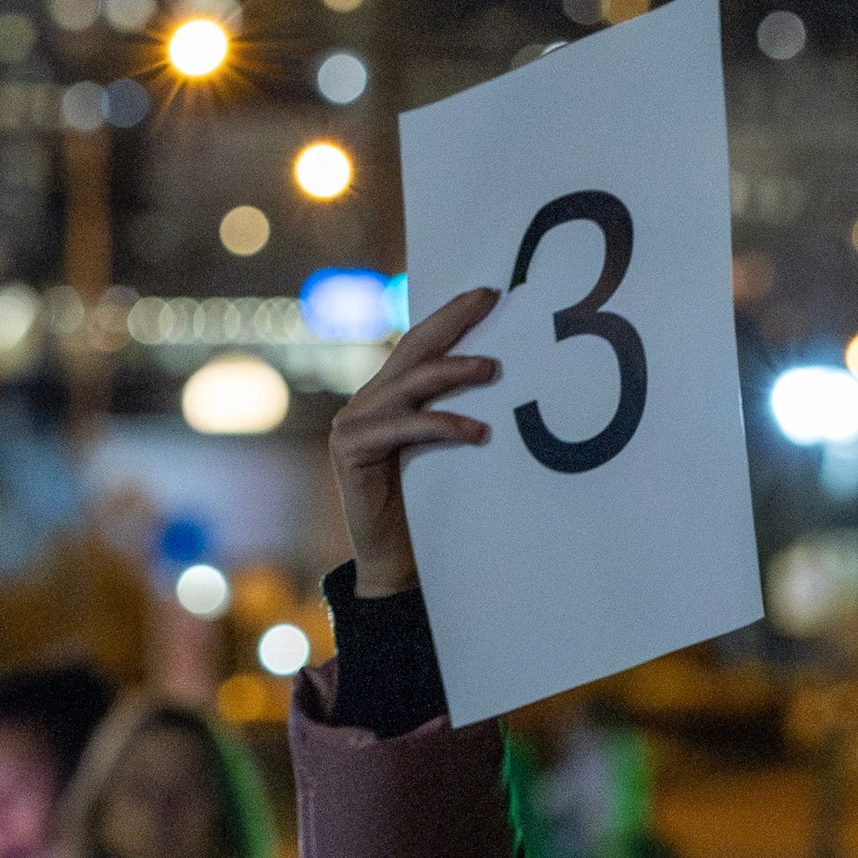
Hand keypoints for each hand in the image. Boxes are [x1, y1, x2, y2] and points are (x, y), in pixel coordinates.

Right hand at [330, 286, 499, 596]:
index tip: (489, 293)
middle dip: (452, 321)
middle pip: (412, 349)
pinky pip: (403, 428)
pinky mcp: (350, 450)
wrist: (394, 563)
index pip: (420, 345)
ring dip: (453, 372)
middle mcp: (366, 403)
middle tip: (490, 300)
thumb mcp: (447, 452)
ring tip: (493, 368)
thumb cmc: (428, 508)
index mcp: (388, 397)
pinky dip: (442, 426)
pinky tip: (477, 431)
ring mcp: (353, 424)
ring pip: (408, 385)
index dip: (451, 316)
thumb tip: (507, 376)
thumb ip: (455, 415)